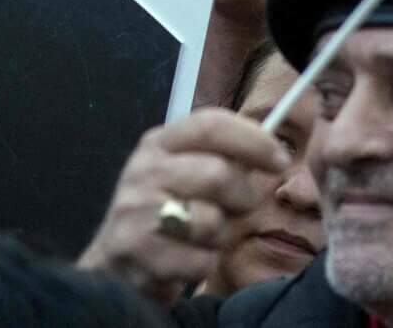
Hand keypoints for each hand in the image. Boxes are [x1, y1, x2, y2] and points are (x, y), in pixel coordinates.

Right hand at [78, 109, 290, 304]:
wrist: (113, 267)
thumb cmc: (161, 216)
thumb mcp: (180, 174)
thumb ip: (218, 158)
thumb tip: (270, 151)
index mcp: (157, 143)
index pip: (210, 124)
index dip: (253, 140)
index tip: (279, 159)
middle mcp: (143, 171)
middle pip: (218, 174)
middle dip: (242, 197)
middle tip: (237, 210)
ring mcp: (136, 212)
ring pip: (212, 221)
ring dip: (220, 237)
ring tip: (203, 238)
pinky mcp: (137, 253)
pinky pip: (200, 261)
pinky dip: (203, 266)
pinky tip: (185, 262)